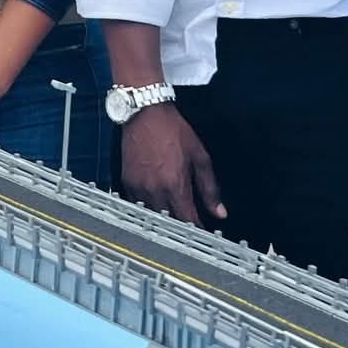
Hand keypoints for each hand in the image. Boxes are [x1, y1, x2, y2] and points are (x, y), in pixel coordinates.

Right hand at [120, 104, 223, 225]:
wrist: (146, 114)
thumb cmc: (173, 131)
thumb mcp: (200, 157)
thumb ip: (210, 188)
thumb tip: (220, 212)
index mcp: (176, 185)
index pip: (188, 220)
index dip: (197, 230)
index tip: (202, 234)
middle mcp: (155, 190)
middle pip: (169, 222)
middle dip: (180, 226)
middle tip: (189, 227)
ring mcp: (139, 188)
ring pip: (152, 216)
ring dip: (163, 219)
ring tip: (172, 217)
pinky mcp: (127, 182)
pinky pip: (137, 205)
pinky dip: (148, 208)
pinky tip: (155, 204)